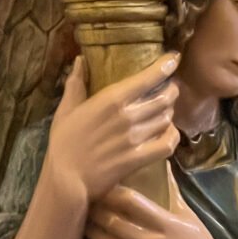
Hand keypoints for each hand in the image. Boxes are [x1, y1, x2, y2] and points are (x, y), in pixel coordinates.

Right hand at [46, 53, 180, 205]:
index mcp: (111, 99)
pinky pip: (167, 144)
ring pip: (167, 119)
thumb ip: (76, 83)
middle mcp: (128, 116)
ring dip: (170, 112)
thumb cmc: (63, 143)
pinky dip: (173, 136)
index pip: (147, 78)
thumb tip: (80, 60)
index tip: (174, 59)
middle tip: (171, 88)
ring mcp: (135, 138)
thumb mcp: (66, 109)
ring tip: (167, 109)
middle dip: (172, 90)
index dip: (165, 66)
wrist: (65, 179)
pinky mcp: (139, 159)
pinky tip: (170, 132)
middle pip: (164, 98)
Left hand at [85, 175, 235, 238]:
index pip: (132, 202)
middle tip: (83, 203)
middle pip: (114, 223)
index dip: (111, 192)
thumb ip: (174, 194)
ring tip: (82, 223)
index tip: (100, 185)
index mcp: (168, 224)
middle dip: (95, 212)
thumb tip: (164, 166)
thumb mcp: (193, 220)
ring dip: (91, 234)